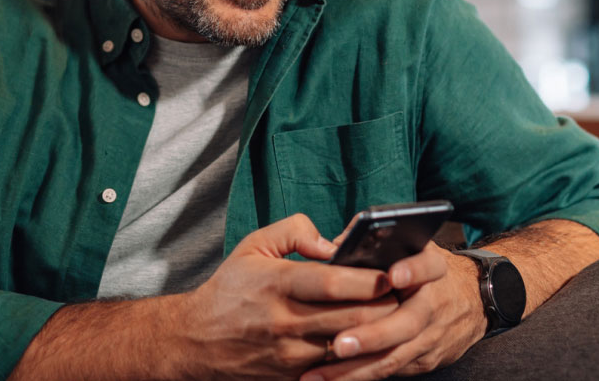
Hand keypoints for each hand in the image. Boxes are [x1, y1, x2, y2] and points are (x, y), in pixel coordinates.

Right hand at [178, 214, 399, 379]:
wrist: (195, 342)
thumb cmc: (229, 290)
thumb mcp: (253, 247)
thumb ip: (294, 231)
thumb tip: (333, 243)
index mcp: (278, 285)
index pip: (333, 283)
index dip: (368, 279)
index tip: (391, 272)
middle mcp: (286, 323)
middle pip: (353, 317)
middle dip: (385, 306)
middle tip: (403, 294)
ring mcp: (291, 355)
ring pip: (350, 346)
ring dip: (376, 333)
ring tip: (392, 317)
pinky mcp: (293, 377)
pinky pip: (336, 369)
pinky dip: (356, 355)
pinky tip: (366, 341)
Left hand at [300, 244, 486, 380]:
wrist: (472, 302)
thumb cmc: (423, 269)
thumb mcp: (411, 247)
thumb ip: (376, 243)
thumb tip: (333, 247)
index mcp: (432, 269)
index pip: (428, 266)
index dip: (413, 270)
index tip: (392, 276)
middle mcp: (433, 304)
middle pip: (406, 322)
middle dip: (372, 336)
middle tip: (340, 344)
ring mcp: (431, 336)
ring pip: (393, 356)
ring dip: (354, 369)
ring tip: (318, 375)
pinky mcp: (424, 361)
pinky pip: (390, 371)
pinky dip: (359, 376)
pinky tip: (329, 380)